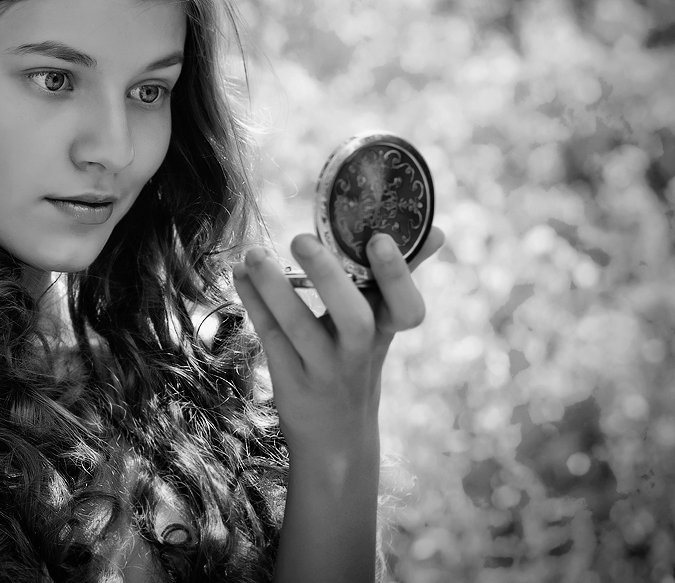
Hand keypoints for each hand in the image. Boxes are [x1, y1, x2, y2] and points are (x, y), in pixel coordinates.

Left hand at [232, 227, 444, 458]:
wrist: (336, 442)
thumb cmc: (357, 366)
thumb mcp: (382, 328)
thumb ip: (397, 279)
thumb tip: (435, 231)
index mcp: (385, 333)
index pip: (407, 309)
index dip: (398, 276)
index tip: (380, 238)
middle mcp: (358, 354)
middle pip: (354, 319)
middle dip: (329, 277)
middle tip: (302, 238)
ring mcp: (324, 370)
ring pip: (300, 328)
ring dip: (274, 287)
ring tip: (254, 253)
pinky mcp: (291, 381)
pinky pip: (271, 336)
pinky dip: (253, 301)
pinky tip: (239, 274)